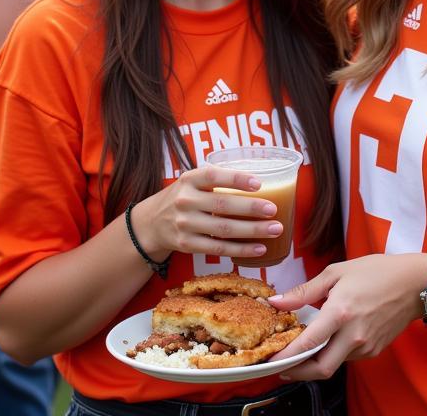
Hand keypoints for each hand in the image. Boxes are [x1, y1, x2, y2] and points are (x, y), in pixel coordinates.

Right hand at [132, 164, 283, 261]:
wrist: (151, 223)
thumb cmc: (183, 197)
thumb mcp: (191, 181)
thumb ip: (216, 179)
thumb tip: (258, 180)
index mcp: (189, 179)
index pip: (214, 176)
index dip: (236, 179)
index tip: (258, 183)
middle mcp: (185, 201)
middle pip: (223, 205)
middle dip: (251, 208)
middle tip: (274, 210)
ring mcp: (185, 224)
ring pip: (224, 230)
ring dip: (253, 231)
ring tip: (275, 229)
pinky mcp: (187, 245)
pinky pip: (219, 249)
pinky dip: (241, 249)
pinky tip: (259, 248)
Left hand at [268, 253, 426, 379]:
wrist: (414, 283)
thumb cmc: (375, 271)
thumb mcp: (336, 272)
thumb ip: (305, 291)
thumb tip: (276, 302)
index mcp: (341, 313)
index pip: (307, 344)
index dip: (285, 356)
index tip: (269, 360)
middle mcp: (353, 336)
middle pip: (320, 369)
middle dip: (297, 373)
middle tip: (281, 367)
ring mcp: (365, 346)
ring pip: (334, 364)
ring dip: (315, 362)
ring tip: (301, 350)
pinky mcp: (374, 350)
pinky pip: (348, 358)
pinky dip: (333, 354)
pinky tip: (327, 341)